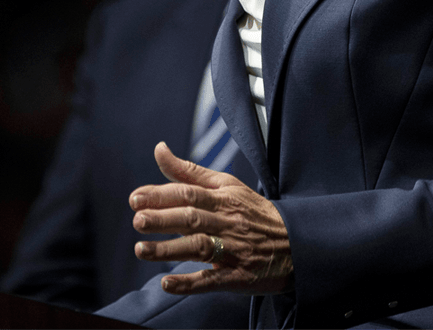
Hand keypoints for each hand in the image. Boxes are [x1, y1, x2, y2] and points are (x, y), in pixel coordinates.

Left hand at [130, 141, 292, 294]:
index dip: (161, 196)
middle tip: (138, 220)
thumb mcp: (227, 185)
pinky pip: (211, 280)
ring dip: (169, 250)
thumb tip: (158, 149)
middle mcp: (228, 222)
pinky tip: (167, 283)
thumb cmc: (253, 212)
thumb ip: (189, 172)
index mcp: (224, 198)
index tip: (136, 198)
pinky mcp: (237, 276)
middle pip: (192, 218)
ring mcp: (234, 250)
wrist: (297, 242)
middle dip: (163, 219)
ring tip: (141, 250)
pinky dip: (189, 283)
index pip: (189, 193)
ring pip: (199, 247)